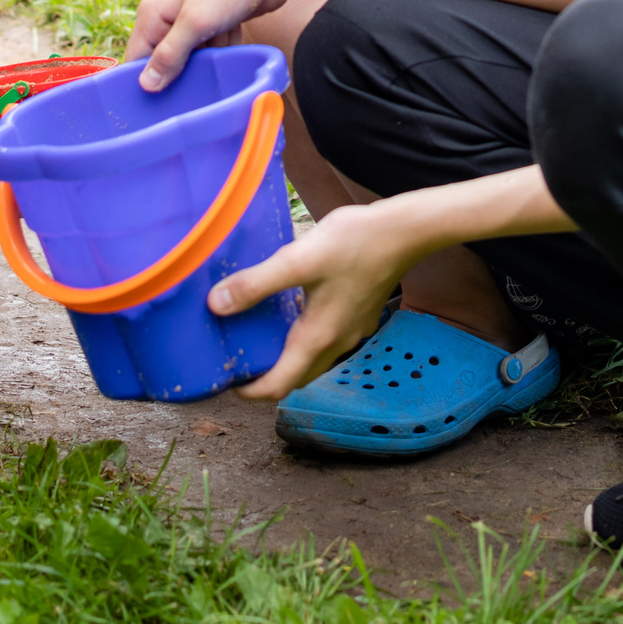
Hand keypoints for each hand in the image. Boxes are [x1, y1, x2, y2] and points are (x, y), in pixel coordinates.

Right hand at [128, 0, 302, 89]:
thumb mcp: (196, 22)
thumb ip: (169, 54)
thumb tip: (145, 85)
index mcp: (153, 13)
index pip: (136, 58)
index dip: (144, 82)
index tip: (159, 106)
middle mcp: (168, 16)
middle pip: (166, 61)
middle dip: (185, 71)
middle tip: (201, 77)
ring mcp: (192, 19)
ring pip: (193, 59)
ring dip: (210, 59)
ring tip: (223, 41)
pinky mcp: (214, 23)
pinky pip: (213, 50)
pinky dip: (225, 47)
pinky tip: (234, 32)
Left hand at [205, 198, 423, 399]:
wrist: (405, 231)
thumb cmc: (354, 243)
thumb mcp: (297, 261)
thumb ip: (256, 284)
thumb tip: (217, 306)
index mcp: (318, 337)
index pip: (279, 386)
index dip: (250, 391)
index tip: (228, 380)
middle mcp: (338, 342)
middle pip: (296, 377)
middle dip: (267, 376)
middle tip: (241, 357)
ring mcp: (353, 329)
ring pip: (314, 359)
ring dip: (288, 357)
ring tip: (262, 333)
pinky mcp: (360, 313)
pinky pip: (328, 338)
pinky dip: (305, 336)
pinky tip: (295, 307)